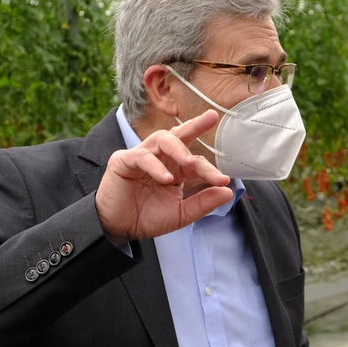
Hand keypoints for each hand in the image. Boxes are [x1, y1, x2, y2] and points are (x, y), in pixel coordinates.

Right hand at [96, 111, 231, 244]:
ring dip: (178, 147)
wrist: (119, 229)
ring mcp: (142, 156)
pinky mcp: (123, 160)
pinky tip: (166, 179)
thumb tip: (228, 192)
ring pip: (161, 138)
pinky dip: (155, 166)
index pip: (195, 161)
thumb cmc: (147, 218)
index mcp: (175, 168)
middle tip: (211, 118)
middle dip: (195, 125)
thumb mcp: (180, 214)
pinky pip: (142, 156)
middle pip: (179, 135)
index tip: (223, 180)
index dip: (210, 169)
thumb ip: (202, 203)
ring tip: (188, 163)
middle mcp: (160, 157)